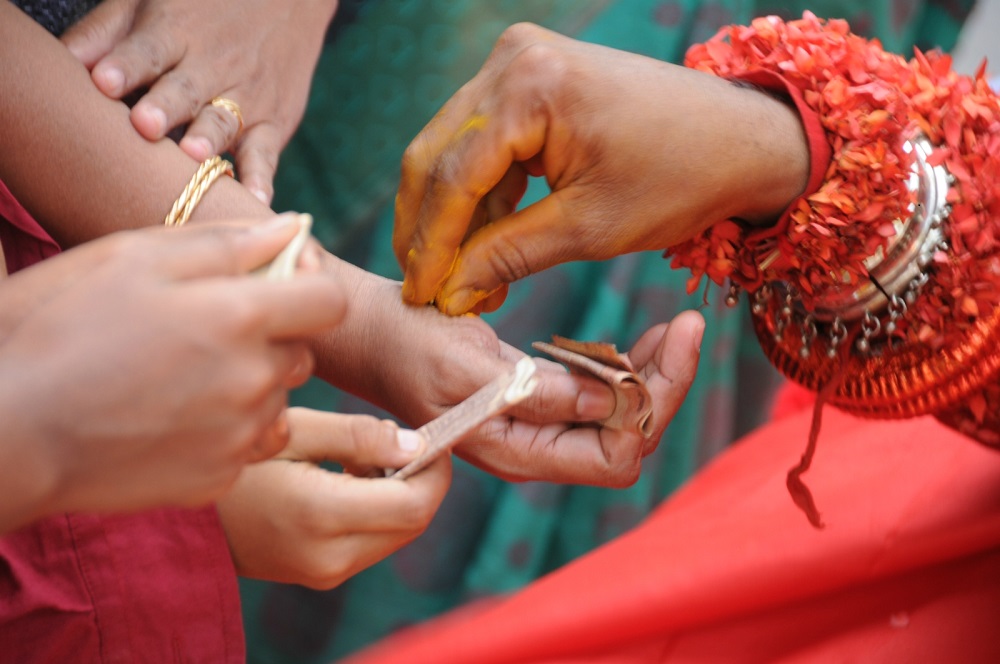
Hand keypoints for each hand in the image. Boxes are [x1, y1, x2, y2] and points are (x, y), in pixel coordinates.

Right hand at [0, 218, 345, 527]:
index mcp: (238, 317)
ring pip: (278, 401)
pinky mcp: (215, 480)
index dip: (310, 286)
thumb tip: (291, 230)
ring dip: (250, 384)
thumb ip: (225, 243)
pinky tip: (170, 416)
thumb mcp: (131, 258)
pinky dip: (225, 430)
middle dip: (273, 336)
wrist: (4, 429)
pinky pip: (247, 447)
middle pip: (303, 353)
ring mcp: (237, 438)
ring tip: (181, 376)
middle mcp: (252, 381)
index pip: (330, 301)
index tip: (279, 284)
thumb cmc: (57, 328)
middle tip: (207, 330)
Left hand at [61, 0, 337, 203]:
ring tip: (194, 155)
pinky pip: (266, 154)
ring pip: (224, 120)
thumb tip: (63, 61)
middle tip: (144, 124)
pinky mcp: (272, 126)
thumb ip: (107, 33)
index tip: (103, 81)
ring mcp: (246, 98)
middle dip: (166, 106)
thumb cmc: (202, 10)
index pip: (149, 49)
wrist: (286, 3)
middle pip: (186, 88)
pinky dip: (262, 178)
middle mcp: (212, 66)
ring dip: (209, 139)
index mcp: (176, 32)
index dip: (127, 64)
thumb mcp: (150, 3)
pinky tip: (256, 199)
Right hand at [217, 407, 449, 589]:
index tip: (437, 436)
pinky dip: (381, 511)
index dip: (437, 468)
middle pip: (413, 523)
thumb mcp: (294, 430)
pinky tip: (355, 479)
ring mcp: (325, 573)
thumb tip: (418, 444)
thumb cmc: (237, 460)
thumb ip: (359, 435)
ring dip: (404, 495)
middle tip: (407, 440)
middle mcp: (329, 556)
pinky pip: (374, 543)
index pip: (414, 504)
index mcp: (320, 513)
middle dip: (424, 480)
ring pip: (398, 535)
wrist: (184, 517)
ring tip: (371, 457)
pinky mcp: (322, 576)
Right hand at [311, 259, 702, 486]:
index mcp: (521, 451)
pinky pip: (599, 396)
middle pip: (631, 438)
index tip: (666, 345)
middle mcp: (538, 447)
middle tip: (687, 326)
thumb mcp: (468, 367)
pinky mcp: (539, 397)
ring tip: (673, 328)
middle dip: (665, 387)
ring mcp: (540, 425)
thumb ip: (536, 393)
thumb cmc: (407, 344)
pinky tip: (636, 338)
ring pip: (622, 418)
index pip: (616, 456)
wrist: (373, 328)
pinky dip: (625, 367)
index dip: (650, 409)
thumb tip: (612, 404)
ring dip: (653, 376)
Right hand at [393, 22, 809, 314]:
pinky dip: (482, 193)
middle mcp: (515, 59)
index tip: (419, 295)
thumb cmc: (679, 178)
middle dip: (428, 228)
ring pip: (455, 149)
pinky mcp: (532, 77)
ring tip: (460, 279)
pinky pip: (486, 141)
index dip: (429, 244)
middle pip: (439, 153)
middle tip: (426, 287)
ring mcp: (521, 61)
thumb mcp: (588, 229)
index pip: (452, 175)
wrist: (739, 139)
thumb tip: (448, 291)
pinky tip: (483, 244)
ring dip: (453, 215)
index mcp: (531, 86)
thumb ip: (507, 256)